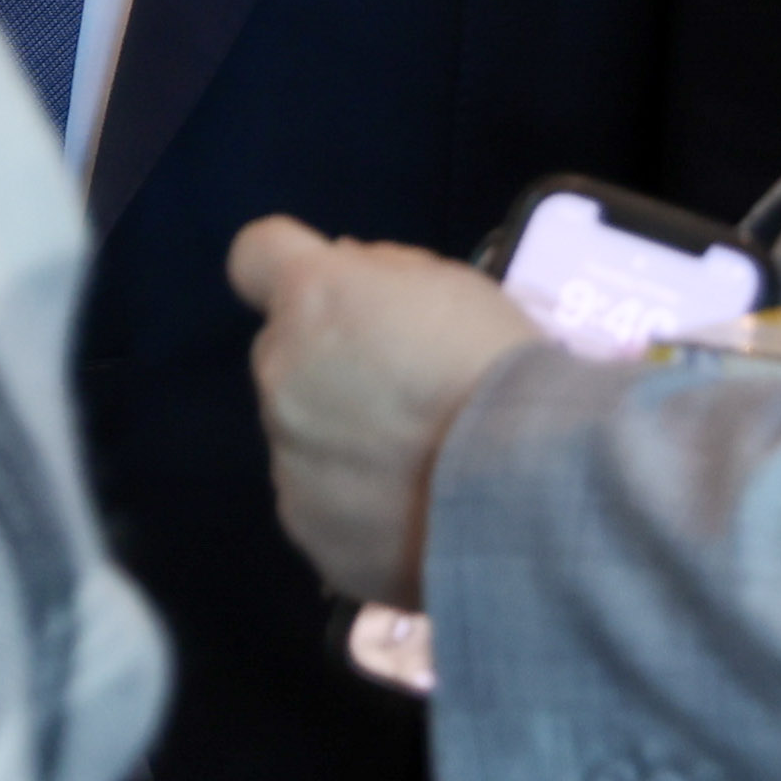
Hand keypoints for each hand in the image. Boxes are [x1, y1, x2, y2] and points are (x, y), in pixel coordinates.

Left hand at [228, 217, 540, 605]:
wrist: (526, 490)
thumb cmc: (498, 368)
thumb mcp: (452, 284)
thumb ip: (382, 274)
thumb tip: (346, 274)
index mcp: (313, 298)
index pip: (254, 255)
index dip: (285, 265)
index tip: (327, 291)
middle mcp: (281, 373)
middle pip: (283, 352)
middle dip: (326, 362)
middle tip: (400, 391)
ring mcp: (286, 456)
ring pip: (299, 430)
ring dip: (338, 434)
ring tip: (417, 463)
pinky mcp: (304, 524)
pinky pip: (316, 497)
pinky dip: (351, 499)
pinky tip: (411, 510)